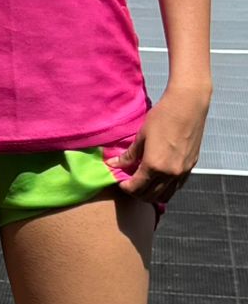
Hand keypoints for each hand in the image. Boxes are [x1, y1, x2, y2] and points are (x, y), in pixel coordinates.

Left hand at [112, 82, 209, 201]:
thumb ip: (129, 155)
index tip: (120, 182)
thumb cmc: (162, 118)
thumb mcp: (141, 136)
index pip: (137, 187)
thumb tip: (113, 164)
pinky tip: (157, 179)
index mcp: (155, 166)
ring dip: (152, 194)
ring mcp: (182, 173)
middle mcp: (170, 174)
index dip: (126, 187)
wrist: (187, 108)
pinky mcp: (190, 168)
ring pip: (166, 195)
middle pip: (151, 195)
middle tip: (129, 184)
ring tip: (142, 184)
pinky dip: (165, 188)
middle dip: (137, 193)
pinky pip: (176, 187)